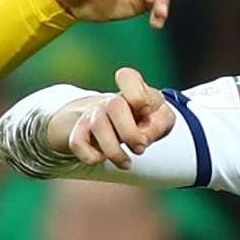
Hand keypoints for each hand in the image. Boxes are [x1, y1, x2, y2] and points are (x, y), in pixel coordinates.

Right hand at [47, 67, 176, 168]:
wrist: (114, 125)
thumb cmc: (142, 120)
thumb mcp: (161, 118)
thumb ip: (161, 122)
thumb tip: (143, 136)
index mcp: (133, 89)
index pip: (127, 77)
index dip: (138, 98)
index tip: (145, 112)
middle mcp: (110, 100)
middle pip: (114, 105)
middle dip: (130, 133)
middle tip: (140, 146)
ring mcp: (92, 115)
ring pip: (97, 126)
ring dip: (115, 152)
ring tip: (126, 162)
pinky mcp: (78, 133)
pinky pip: (78, 143)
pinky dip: (93, 157)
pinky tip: (103, 158)